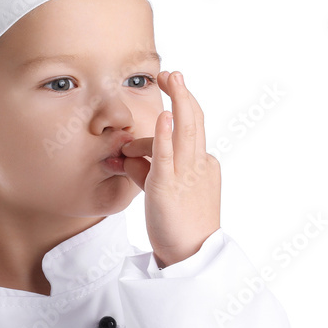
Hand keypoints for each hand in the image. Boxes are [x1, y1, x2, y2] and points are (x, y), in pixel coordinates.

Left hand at [120, 71, 220, 267]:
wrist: (189, 254)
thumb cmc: (176, 225)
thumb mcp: (158, 191)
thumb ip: (144, 170)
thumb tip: (125, 158)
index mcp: (201, 164)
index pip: (187, 131)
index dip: (179, 107)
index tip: (172, 89)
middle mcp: (198, 164)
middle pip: (194, 121)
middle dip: (183, 94)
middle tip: (172, 73)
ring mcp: (185, 175)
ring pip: (185, 131)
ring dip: (179, 101)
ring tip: (172, 78)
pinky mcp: (168, 188)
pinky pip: (167, 157)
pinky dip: (165, 136)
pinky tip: (164, 117)